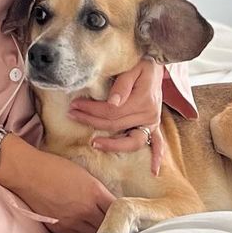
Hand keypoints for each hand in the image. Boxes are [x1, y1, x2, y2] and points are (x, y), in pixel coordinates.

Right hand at [0, 136, 115, 232]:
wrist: (26, 172)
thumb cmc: (53, 167)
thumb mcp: (82, 174)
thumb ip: (97, 191)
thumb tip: (109, 204)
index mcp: (94, 192)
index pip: (118, 210)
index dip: (126, 216)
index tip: (131, 219)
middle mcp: (85, 209)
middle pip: (108, 226)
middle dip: (115, 228)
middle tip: (122, 231)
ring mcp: (71, 221)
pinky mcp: (59, 227)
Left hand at [68, 58, 166, 175]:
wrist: (158, 62)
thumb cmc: (142, 62)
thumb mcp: (132, 67)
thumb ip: (122, 84)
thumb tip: (112, 102)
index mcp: (142, 100)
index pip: (110, 111)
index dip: (90, 110)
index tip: (74, 105)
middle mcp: (149, 114)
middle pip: (115, 125)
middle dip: (91, 121)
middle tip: (72, 115)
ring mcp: (153, 121)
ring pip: (131, 140)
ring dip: (112, 144)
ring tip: (94, 143)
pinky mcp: (154, 124)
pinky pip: (158, 143)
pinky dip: (157, 156)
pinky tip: (153, 170)